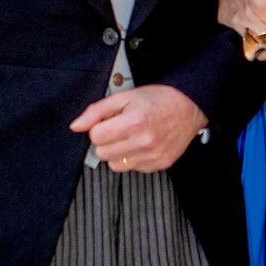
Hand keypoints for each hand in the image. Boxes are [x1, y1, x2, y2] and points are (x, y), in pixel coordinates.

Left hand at [70, 84, 207, 170]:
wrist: (189, 107)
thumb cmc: (159, 100)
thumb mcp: (125, 97)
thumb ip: (97, 110)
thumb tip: (77, 125)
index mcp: (134, 122)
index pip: (95, 137)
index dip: (99, 128)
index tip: (109, 122)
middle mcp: (144, 141)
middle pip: (102, 153)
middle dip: (107, 141)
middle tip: (120, 129)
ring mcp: (152, 156)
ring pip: (115, 165)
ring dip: (118, 153)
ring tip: (130, 138)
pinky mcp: (159, 165)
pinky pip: (132, 169)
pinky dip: (133, 158)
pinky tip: (142, 145)